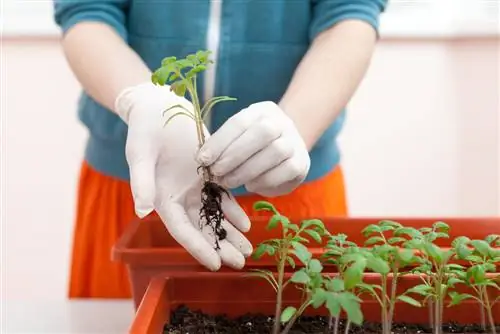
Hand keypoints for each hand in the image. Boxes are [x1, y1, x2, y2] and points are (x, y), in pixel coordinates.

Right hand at [115, 82, 252, 270]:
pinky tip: (246, 222)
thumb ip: (141, 182)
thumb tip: (142, 211)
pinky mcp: (207, 174)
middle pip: (202, 229)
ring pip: (215, 217)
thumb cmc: (144, 130)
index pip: (181, 230)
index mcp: (160, 198)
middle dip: (220, 247)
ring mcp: (194, 187)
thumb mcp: (140, 154)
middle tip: (240, 263)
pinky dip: (233, 210)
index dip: (198, 248)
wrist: (157, 107)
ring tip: (248, 250)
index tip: (216, 264)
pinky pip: (222, 196)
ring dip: (230, 234)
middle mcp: (178, 197)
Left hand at [197, 101, 309, 196]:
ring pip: (273, 153)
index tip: (202, 159)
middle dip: (233, 156)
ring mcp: (295, 142)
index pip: (239, 122)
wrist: (288, 149)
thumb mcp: (239, 137)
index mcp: (262, 111)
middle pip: (260, 134)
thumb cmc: (254, 145)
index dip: (219, 142)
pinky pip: (284, 172)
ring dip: (246, 171)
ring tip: (228, 182)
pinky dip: (263, 180)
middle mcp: (282, 122)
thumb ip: (223, 145)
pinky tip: (250, 184)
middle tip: (216, 173)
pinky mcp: (302, 163)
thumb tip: (202, 158)